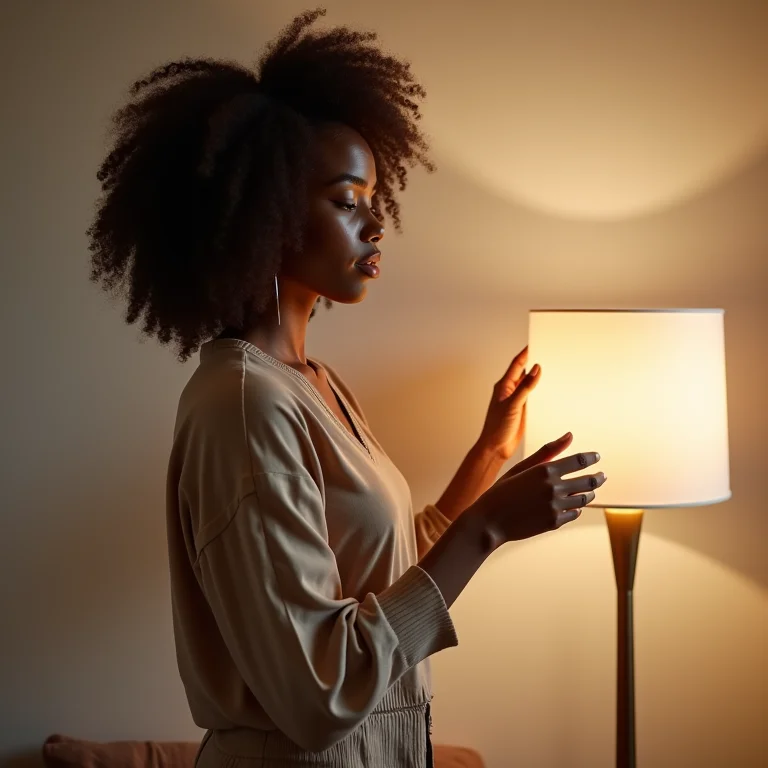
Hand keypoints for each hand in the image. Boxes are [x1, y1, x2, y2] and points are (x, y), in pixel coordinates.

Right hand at [469, 436, 605, 548]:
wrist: (489, 521)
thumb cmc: (502, 491)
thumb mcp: (521, 467)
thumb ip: (547, 452)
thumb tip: (569, 435)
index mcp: (545, 470)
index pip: (579, 461)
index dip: (591, 458)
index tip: (596, 457)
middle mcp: (553, 487)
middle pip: (588, 480)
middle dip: (598, 477)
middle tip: (602, 475)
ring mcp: (555, 506)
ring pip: (584, 499)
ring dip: (589, 493)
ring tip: (589, 491)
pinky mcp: (554, 522)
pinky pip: (574, 514)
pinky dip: (576, 509)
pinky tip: (573, 506)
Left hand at [478, 346, 540, 460]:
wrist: (496, 448)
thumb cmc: (497, 428)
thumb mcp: (513, 405)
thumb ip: (525, 388)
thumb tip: (536, 369)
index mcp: (504, 386)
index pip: (517, 364)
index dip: (526, 352)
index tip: (536, 341)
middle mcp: (510, 391)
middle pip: (524, 371)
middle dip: (534, 361)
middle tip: (548, 351)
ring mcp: (516, 400)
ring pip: (529, 383)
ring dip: (538, 376)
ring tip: (552, 366)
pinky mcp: (522, 410)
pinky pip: (533, 396)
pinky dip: (540, 390)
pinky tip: (550, 389)